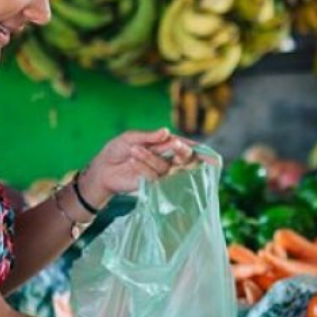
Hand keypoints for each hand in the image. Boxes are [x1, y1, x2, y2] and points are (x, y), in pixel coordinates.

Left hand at [80, 128, 198, 206]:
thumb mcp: (131, 137)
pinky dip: (143, 166)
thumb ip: (149, 136)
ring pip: (166, 166)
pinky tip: (133, 160)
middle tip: (174, 145)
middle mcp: (167, 159)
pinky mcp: (151, 184)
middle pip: (184, 159)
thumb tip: (166, 132)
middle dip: (182, 151)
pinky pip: (153, 176)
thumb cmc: (118, 150)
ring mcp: (160, 173)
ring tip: (134, 150)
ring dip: (151, 157)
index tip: (214, 158)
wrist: (103, 168)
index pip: (187, 147)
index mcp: (166, 145)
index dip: (201, 152)